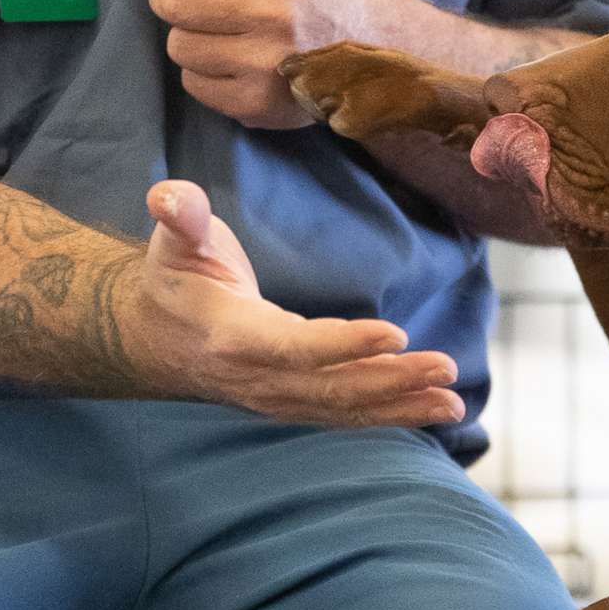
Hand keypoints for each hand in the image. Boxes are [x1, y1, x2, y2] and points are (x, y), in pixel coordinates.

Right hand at [122, 177, 465, 430]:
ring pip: (345, 408)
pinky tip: (438, 407)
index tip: (395, 334)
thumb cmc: (175, 278)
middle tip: (448, 367)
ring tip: (453, 396)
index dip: (343, 346)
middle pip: (332, 388)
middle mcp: (258, 379)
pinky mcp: (296, 402)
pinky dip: (394, 413)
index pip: (294, 347)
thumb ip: (178, 216)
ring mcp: (278, 398)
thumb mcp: (173, 241)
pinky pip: (348, 414)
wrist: (155, 338)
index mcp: (233, 337)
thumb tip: (169, 196)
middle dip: (392, 380)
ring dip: (403, 403)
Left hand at [128, 0, 376, 129]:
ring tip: (220, 28)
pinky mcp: (259, 103)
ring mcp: (268, 62)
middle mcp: (278, 11)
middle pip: (174, 0)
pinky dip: (203, 70)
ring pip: (179, 45)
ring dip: (188, 34)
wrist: (376, 47)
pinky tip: (233, 58)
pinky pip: (193, 82)